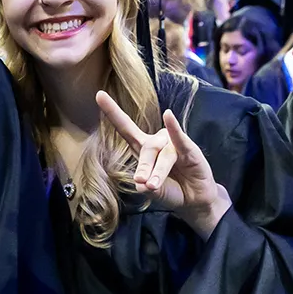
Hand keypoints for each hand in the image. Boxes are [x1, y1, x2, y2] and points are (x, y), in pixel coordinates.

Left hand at [98, 93, 231, 239]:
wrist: (194, 198)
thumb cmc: (170, 190)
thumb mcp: (154, 191)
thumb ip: (147, 187)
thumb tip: (141, 183)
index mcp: (143, 148)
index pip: (125, 127)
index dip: (112, 111)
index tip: (99, 95)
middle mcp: (157, 142)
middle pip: (146, 149)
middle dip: (144, 167)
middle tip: (143, 182)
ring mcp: (173, 144)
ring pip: (162, 155)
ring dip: (159, 171)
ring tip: (155, 185)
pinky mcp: (189, 149)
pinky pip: (179, 138)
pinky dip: (174, 128)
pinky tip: (169, 115)